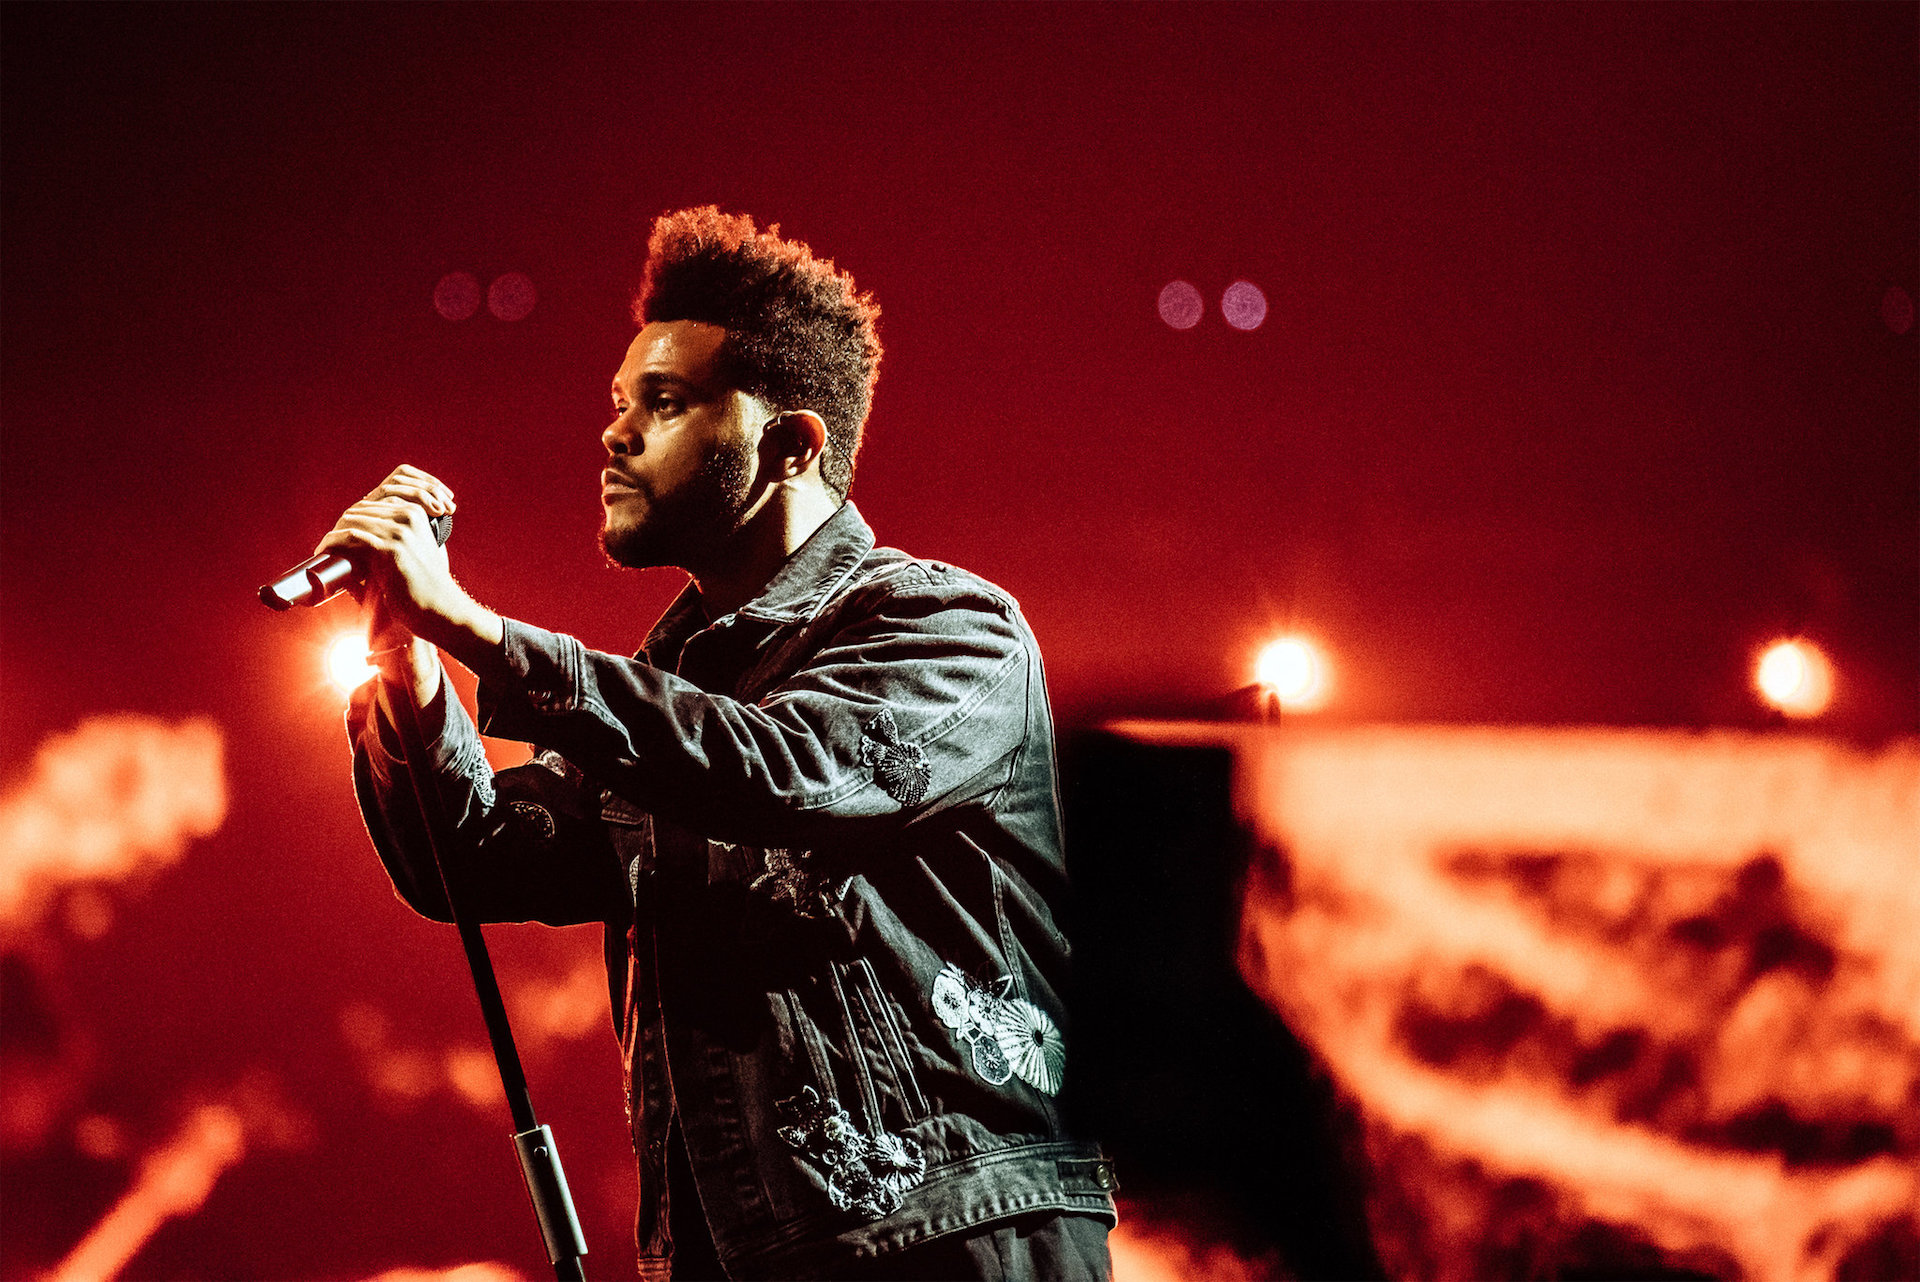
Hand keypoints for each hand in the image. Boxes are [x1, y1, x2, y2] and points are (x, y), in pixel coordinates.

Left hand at [316, 465, 500, 701]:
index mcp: (416, 513)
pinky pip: (350, 537)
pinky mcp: (390, 548)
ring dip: (333, 535)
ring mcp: (400, 531)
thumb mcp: (417, 555)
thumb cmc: (426, 589)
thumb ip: (396, 542)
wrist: (441, 611)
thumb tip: (360, 544)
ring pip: (352, 520)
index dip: (351, 519)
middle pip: (359, 509)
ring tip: (322, 550)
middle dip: (340, 526)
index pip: (373, 503)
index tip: (337, 537)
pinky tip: (322, 551)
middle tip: (326, 546)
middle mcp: (408, 516)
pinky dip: (332, 543)